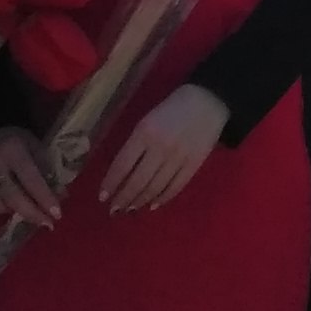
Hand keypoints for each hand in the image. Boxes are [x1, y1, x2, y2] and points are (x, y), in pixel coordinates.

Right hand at [0, 126, 61, 232]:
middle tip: (48, 224)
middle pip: (14, 198)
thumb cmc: (15, 140)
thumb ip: (47, 170)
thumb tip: (61, 196)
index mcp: (13, 150)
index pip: (31, 179)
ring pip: (0, 206)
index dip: (44, 198)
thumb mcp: (35, 146)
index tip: (57, 214)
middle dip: (33, 213)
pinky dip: (0, 209)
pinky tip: (8, 202)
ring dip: (16, 211)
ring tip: (27, 206)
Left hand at [94, 80, 230, 213]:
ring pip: (155, 187)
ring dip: (140, 201)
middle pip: (138, 181)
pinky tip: (153, 205)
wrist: (208, 100)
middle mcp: (160, 147)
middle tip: (114, 210)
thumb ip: (135, 145)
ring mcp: (179, 157)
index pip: (122, 165)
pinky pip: (176, 186)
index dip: (111, 183)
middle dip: (124, 198)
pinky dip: (163, 198)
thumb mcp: (146, 121)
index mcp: (144, 133)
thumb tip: (122, 174)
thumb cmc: (171, 109)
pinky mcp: (194, 164)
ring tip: (130, 210)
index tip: (102, 197)